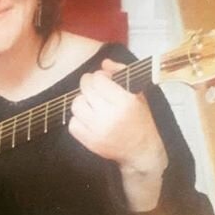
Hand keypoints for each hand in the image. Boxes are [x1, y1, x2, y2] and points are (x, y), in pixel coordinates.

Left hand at [68, 59, 167, 209]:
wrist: (141, 151)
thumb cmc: (141, 120)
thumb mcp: (138, 94)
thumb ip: (122, 73)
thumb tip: (104, 63)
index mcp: (125, 103)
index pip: (98, 79)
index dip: (99, 76)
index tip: (105, 80)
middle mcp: (110, 116)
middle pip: (85, 90)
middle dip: (88, 85)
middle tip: (95, 89)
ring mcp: (98, 131)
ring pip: (76, 105)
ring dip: (82, 101)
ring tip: (92, 104)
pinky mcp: (90, 143)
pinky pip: (72, 124)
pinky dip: (78, 119)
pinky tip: (88, 119)